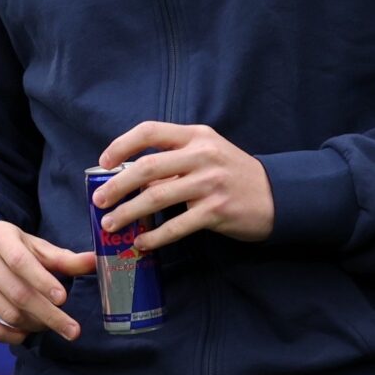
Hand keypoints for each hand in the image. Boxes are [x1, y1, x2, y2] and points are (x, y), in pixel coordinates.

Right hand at [0, 221, 94, 344]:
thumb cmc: (4, 245)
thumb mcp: (29, 243)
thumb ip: (61, 257)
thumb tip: (95, 262)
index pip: (21, 261)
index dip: (42, 281)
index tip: (63, 298)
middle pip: (18, 294)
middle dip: (49, 315)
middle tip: (73, 330)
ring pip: (8, 314)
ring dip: (35, 325)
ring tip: (51, 323)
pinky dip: (13, 336)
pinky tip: (27, 331)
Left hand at [94, 122, 274, 250]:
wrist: (276, 195)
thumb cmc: (233, 173)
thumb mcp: (206, 156)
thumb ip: (174, 162)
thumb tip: (132, 178)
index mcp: (196, 136)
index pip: (150, 131)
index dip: (122, 145)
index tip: (105, 162)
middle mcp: (202, 155)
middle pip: (148, 166)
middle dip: (117, 185)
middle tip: (98, 200)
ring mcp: (210, 183)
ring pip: (157, 196)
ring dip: (128, 212)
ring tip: (110, 224)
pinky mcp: (217, 211)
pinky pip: (177, 226)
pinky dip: (155, 236)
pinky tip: (141, 243)